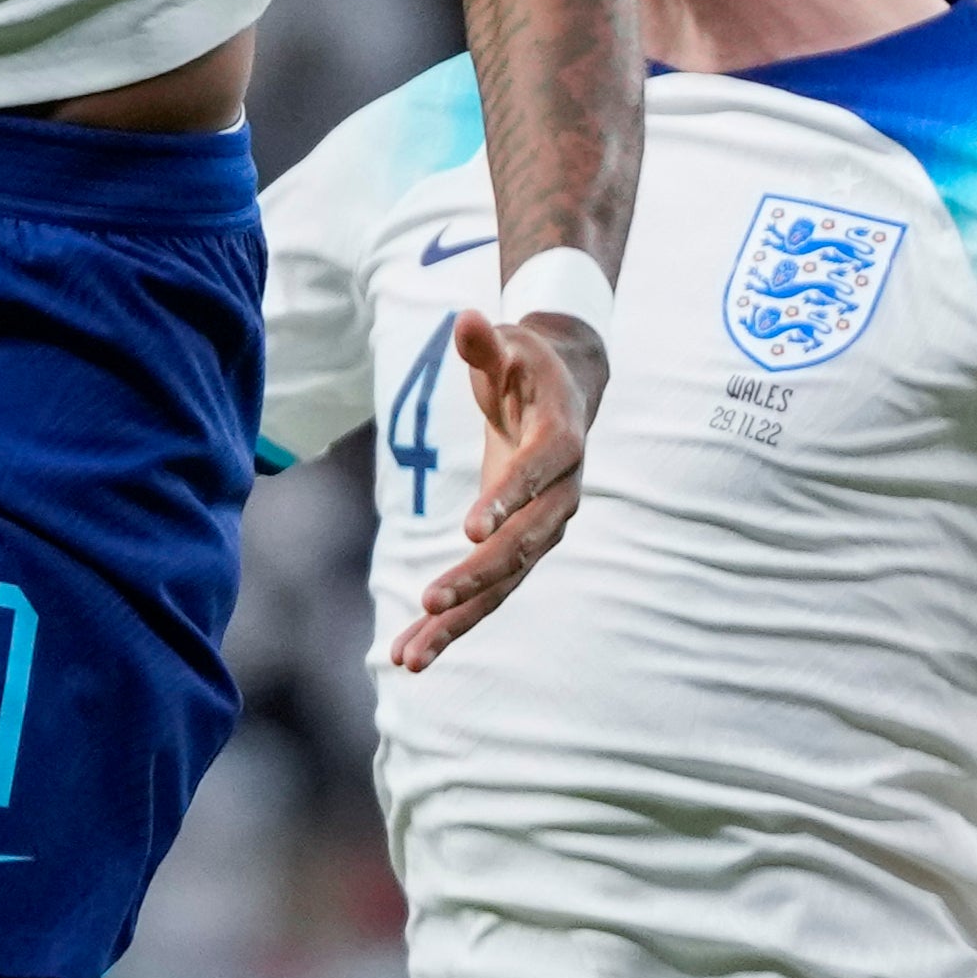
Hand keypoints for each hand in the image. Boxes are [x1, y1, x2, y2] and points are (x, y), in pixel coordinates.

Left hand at [390, 309, 591, 670]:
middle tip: (431, 598)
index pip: (537, 474)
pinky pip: (490, 591)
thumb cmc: (527, 365)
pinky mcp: (521, 547)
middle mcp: (561, 495)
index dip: (507, 499)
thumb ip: (486, 341)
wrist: (565, 393)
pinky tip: (413, 651)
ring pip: (505, 583)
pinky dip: (453, 622)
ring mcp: (543, 528)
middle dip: (478, 574)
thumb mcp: (509, 345)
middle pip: (523, 543)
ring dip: (459, 621)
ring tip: (412, 657)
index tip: (470, 529)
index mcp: (561, 442)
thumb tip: (467, 320)